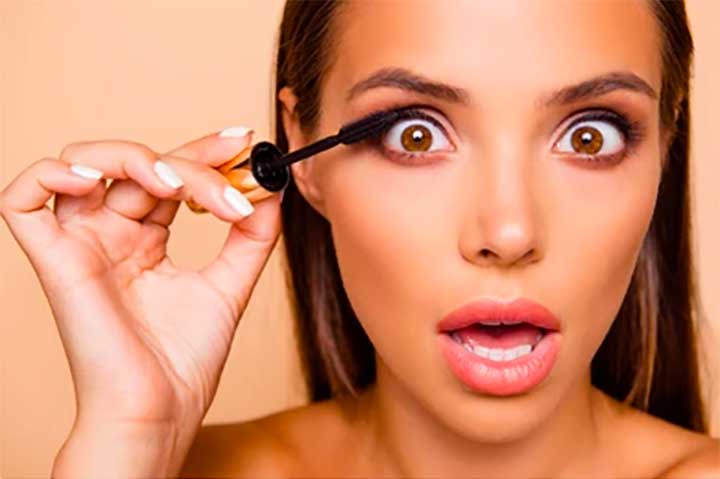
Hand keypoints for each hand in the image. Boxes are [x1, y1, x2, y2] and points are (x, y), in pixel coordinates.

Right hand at [0, 129, 281, 432]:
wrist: (161, 412)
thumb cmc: (185, 360)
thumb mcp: (229, 284)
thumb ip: (251, 237)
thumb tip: (270, 189)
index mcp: (145, 240)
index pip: (170, 176)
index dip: (204, 152)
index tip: (245, 142)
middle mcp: (110, 235)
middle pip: (140, 164)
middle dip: (191, 158)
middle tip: (233, 164)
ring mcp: (81, 244)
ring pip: (84, 162)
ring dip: (135, 158)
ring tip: (177, 186)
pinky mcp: (54, 261)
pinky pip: (23, 199)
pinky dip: (53, 174)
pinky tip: (101, 182)